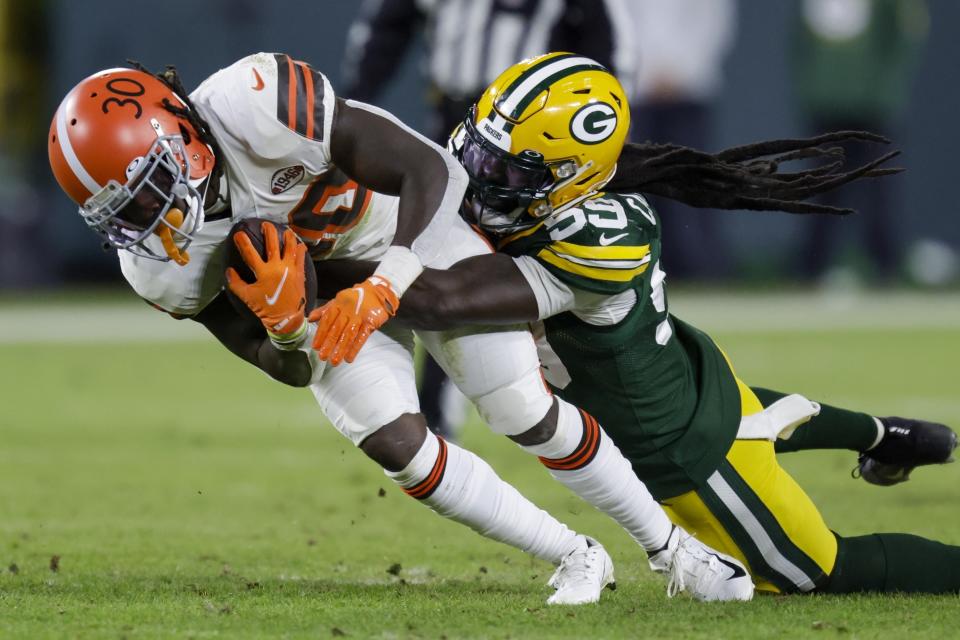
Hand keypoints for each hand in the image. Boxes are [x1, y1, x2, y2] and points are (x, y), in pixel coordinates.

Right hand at [225, 222, 307, 339]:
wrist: (287, 319)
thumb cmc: (266, 308)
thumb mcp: (247, 297)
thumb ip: (236, 283)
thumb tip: (228, 271)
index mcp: (263, 272)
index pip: (250, 253)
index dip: (243, 242)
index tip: (238, 233)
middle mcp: (278, 267)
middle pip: (273, 244)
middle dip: (269, 231)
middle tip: (266, 224)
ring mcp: (291, 269)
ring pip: (290, 247)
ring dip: (288, 237)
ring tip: (286, 231)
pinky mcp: (300, 273)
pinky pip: (301, 258)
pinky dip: (301, 250)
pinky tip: (300, 245)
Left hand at [308, 276, 398, 365]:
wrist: (379, 292)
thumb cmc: (357, 298)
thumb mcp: (339, 300)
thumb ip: (325, 310)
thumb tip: (309, 318)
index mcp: (339, 303)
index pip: (327, 320)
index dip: (320, 334)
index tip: (316, 347)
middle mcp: (348, 309)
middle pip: (337, 329)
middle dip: (329, 344)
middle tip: (323, 357)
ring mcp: (360, 315)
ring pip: (348, 334)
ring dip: (341, 349)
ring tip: (334, 361)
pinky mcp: (371, 321)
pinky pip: (362, 336)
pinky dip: (355, 348)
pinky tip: (349, 357)